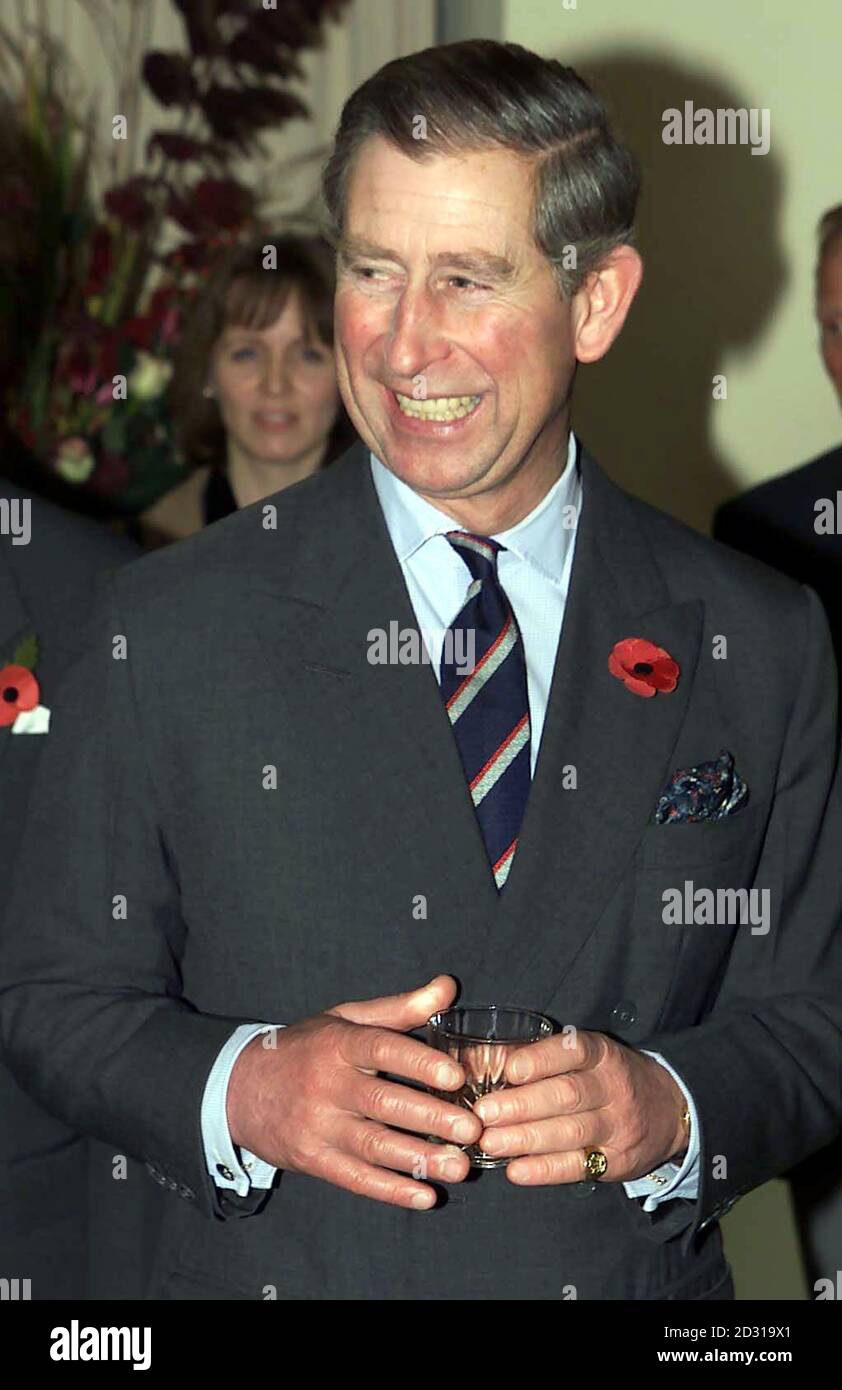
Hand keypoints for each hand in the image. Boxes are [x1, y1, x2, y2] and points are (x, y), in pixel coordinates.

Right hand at [226, 974, 481, 1208]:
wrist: (241, 1088)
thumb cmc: (307, 1048)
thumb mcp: (346, 1019)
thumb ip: (400, 1008)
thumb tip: (447, 987)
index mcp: (339, 1044)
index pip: (380, 1049)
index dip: (418, 1062)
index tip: (454, 1075)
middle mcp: (327, 1085)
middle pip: (383, 1103)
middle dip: (431, 1118)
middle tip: (472, 1129)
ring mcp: (318, 1126)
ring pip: (374, 1146)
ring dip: (420, 1160)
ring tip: (460, 1167)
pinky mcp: (313, 1160)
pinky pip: (356, 1179)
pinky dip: (392, 1190)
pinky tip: (425, 1197)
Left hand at [473, 1029, 687, 1184]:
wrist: (669, 1110)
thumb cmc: (605, 1077)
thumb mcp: (583, 1056)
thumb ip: (532, 1056)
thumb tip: (469, 1057)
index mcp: (601, 1054)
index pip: (574, 1051)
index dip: (542, 1060)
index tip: (510, 1069)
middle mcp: (613, 1088)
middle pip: (567, 1095)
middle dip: (522, 1105)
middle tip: (483, 1114)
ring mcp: (618, 1127)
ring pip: (571, 1132)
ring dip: (526, 1139)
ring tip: (489, 1143)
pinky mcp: (617, 1162)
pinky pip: (579, 1167)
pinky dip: (546, 1170)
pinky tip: (516, 1171)